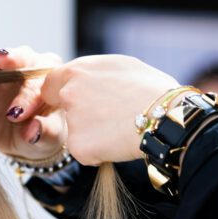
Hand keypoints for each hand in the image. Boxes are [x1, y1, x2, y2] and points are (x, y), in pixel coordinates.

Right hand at [0, 46, 65, 159]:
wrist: (24, 140)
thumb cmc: (44, 133)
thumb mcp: (49, 138)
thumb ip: (44, 133)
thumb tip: (32, 132)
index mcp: (50, 80)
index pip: (41, 82)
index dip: (27, 95)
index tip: (17, 114)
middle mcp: (28, 70)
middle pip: (21, 58)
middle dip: (9, 59)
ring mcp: (3, 75)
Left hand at [41, 55, 179, 164]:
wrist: (168, 117)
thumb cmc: (151, 88)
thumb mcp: (119, 66)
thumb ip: (92, 73)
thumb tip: (83, 78)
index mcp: (76, 71)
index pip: (50, 84)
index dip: (61, 94)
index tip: (77, 101)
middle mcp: (68, 94)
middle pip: (63, 109)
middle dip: (79, 114)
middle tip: (106, 117)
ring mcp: (72, 121)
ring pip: (76, 131)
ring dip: (91, 133)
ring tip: (120, 128)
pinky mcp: (78, 146)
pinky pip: (84, 152)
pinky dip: (97, 152)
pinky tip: (119, 143)